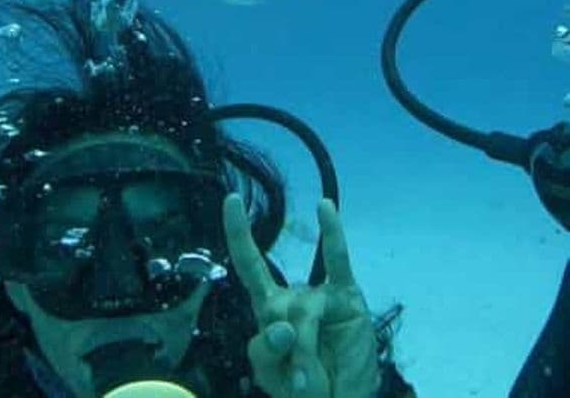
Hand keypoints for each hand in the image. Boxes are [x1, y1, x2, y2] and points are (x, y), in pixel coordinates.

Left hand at [223, 195, 379, 397]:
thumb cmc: (302, 383)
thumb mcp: (271, 374)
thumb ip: (266, 352)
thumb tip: (285, 329)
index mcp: (269, 308)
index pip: (249, 264)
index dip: (238, 233)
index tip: (232, 199)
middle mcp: (292, 296)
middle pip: (275, 306)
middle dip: (281, 344)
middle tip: (295, 379)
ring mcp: (321, 294)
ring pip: (304, 311)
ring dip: (306, 350)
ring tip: (310, 379)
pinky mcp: (347, 297)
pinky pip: (337, 262)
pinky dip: (332, 234)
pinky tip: (324, 208)